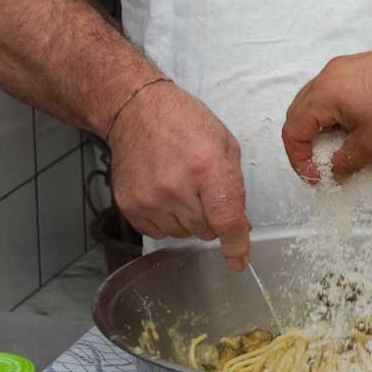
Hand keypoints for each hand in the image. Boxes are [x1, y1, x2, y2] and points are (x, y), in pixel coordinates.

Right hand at [108, 81, 250, 271]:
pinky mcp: (131, 206)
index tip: (238, 259)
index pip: (225, 219)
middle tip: (203, 191)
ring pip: (183, 234)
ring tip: (181, 187)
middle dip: (212, 218)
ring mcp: (150, 199)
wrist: (136, 111)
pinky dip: (167, 219)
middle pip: (206, 231)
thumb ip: (235, 187)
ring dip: (189, 219)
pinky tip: (164, 194)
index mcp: (206, 167)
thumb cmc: (182, 122)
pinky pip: (159, 232)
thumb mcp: (224, 144)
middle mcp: (175, 187)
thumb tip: (240, 225)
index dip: (235, 244)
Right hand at [282, 41, 371, 183]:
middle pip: (300, 114)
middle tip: (323, 168)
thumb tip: (332, 173)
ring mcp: (345, 68)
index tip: (317, 178)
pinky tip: (359, 131)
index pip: (292, 130)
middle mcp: (328, 75)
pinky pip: (337, 94)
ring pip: (319, 103)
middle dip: (306, 145)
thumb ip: (345, 162)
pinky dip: (338, 115)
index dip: (299, 160)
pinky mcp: (362, 67)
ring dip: (323, 130)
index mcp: (323, 93)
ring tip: (343, 152)